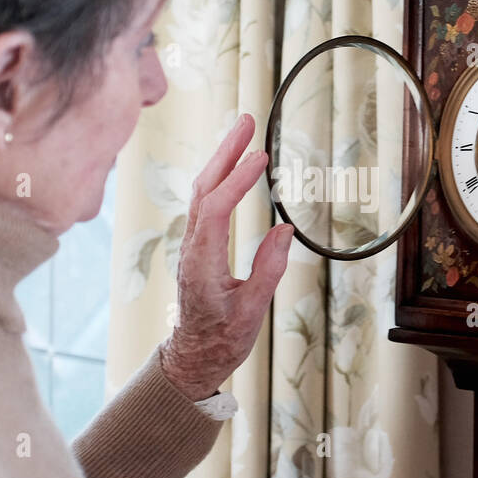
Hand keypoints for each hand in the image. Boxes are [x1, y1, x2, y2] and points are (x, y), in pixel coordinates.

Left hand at [158, 113, 293, 401]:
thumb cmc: (222, 340)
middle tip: (246, 120)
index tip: (260, 157)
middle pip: (203, 188)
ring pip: (201, 192)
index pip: (216, 210)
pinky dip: (219, 176)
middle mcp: (192, 248)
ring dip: (221, 159)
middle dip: (225, 152)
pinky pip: (204, 202)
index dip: (237, 180)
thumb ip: (267, 270)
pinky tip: (233, 163)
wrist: (193, 357)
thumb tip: (285, 230)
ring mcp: (192, 245)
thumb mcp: (252, 313)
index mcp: (203, 263)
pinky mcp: (197, 245)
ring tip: (243, 130)